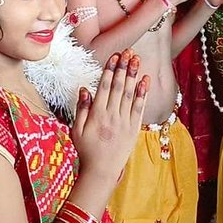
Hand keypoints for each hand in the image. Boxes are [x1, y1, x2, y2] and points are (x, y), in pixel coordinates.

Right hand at [72, 50, 149, 182]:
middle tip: (128, 52)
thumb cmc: (86, 150)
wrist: (102, 170)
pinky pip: (140, 107)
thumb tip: (85, 88)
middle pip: (119, 87)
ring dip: (134, 75)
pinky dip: (143, 93)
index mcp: (97, 114)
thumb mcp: (77, 129)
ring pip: (130, 94)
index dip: (110, 70)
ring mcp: (125, 121)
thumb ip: (82, 108)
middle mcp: (112, 116)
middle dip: (124, 68)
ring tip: (137, 60)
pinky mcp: (134, 128)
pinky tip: (145, 80)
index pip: (105, 87)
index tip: (115, 57)